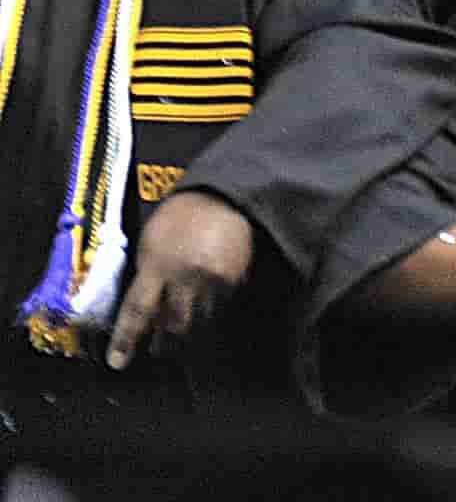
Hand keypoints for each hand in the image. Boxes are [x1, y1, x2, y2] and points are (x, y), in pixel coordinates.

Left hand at [106, 190, 254, 367]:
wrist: (226, 196)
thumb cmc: (180, 215)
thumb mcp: (151, 240)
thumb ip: (146, 273)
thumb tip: (143, 305)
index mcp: (158, 266)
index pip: (138, 311)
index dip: (126, 339)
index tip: (118, 362)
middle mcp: (185, 278)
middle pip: (172, 325)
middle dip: (163, 342)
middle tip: (157, 350)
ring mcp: (213, 282)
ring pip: (197, 323)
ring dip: (186, 335)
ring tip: (179, 339)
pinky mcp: (234, 282)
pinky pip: (217, 310)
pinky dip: (207, 317)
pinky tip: (202, 315)